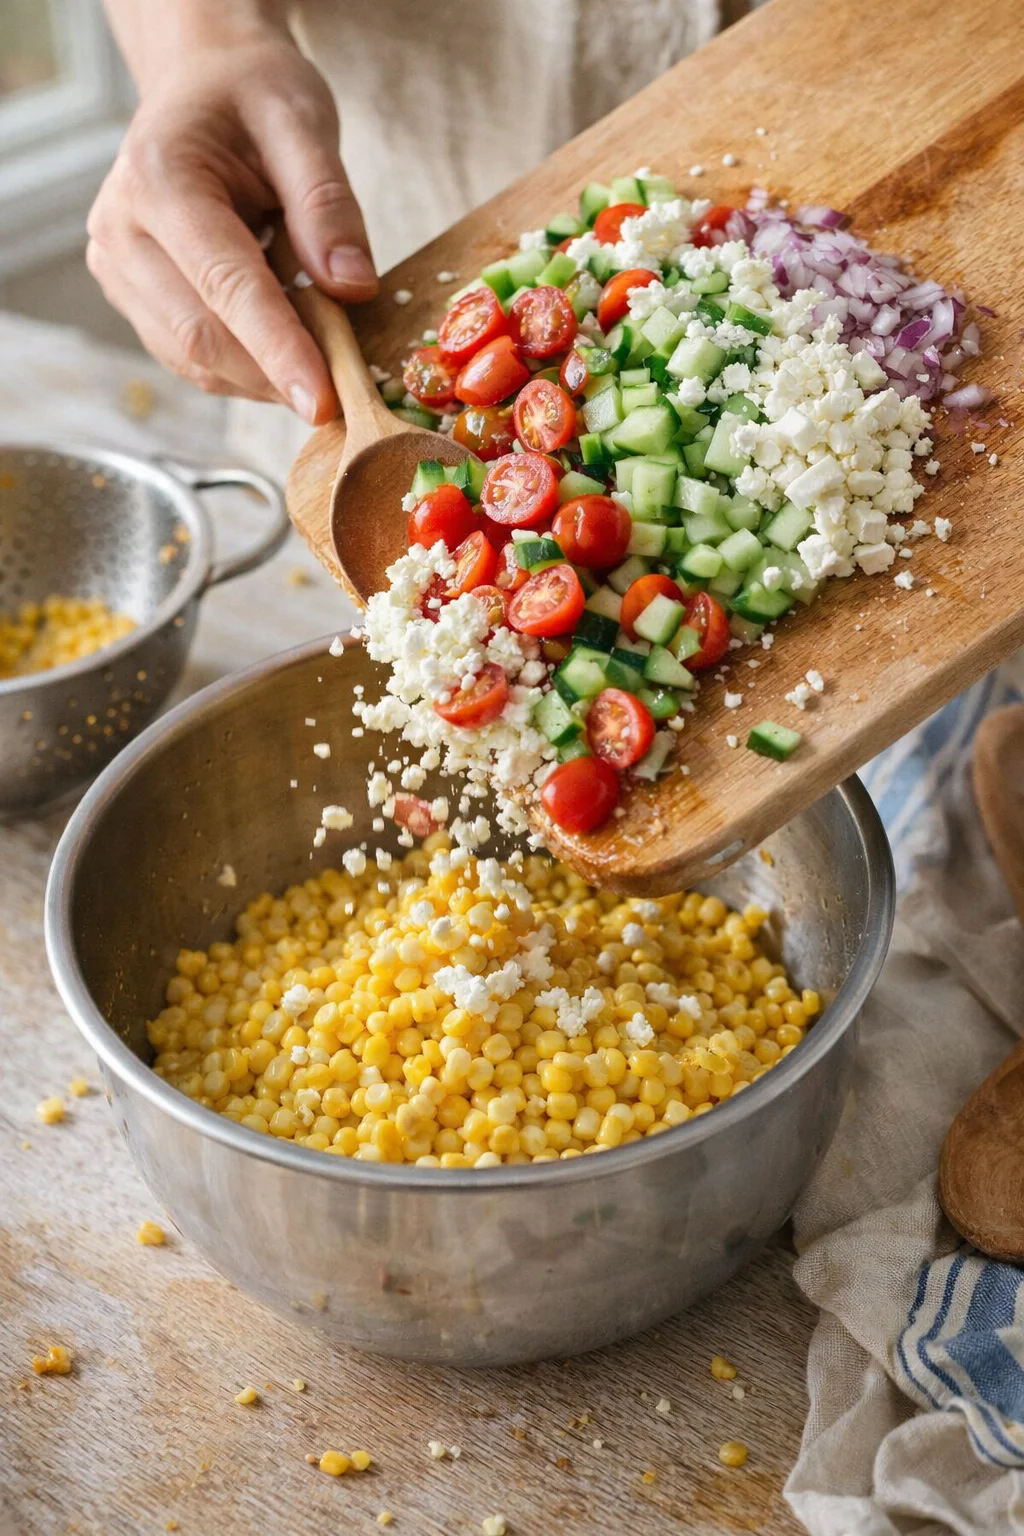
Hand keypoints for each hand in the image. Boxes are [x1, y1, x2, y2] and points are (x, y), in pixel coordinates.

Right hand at [87, 30, 375, 421]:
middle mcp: (121, 229)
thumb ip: (327, 204)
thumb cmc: (253, 95)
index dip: (278, 350)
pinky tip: (285, 351)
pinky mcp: (131, 296)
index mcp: (158, 178)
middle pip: (201, 336)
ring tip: (320, 362)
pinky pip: (190, 356)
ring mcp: (117, 269)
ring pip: (193, 358)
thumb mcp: (304, 122)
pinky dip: (245, 369)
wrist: (202, 85)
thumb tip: (352, 287)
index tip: (325, 403)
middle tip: (346, 394)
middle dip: (275, 375)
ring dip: (262, 378)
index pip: (224, 285)